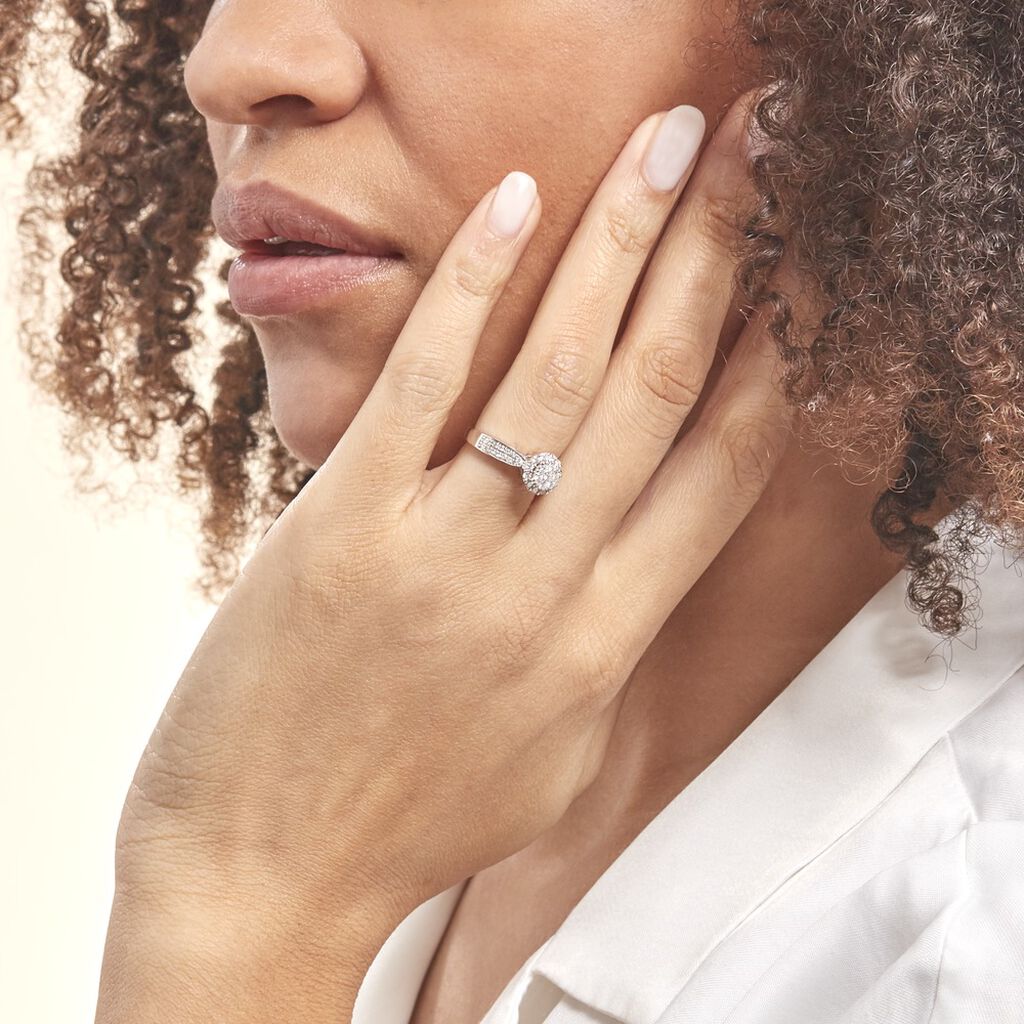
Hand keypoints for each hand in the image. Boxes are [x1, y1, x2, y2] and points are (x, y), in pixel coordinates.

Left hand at [109, 89, 790, 1008]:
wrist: (264, 870)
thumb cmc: (410, 819)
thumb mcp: (548, 755)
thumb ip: (602, 651)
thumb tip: (632, 561)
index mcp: (603, 649)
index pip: (719, 476)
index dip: (772, 364)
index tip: (799, 278)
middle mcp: (544, 592)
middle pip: (657, 393)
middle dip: (717, 260)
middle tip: (753, 158)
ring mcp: (447, 555)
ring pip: (561, 374)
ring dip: (622, 243)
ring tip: (666, 147)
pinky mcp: (346, 528)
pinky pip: (426, 387)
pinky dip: (476, 288)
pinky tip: (518, 206)